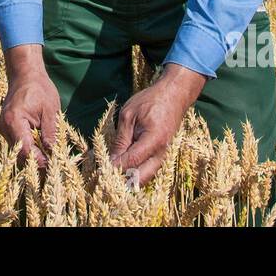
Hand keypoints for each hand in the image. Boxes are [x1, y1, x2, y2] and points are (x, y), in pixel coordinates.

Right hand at [0, 44, 60, 168]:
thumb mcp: (50, 109)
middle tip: (54, 167)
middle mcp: (4, 127)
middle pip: (20, 154)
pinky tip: (42, 149)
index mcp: (14, 121)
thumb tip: (53, 152)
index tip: (54, 165)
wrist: (24, 74)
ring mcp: (3, 129)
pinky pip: (18, 144)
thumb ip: (50, 132)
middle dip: (37, 162)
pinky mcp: (6, 129)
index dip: (39, 160)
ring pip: (18, 151)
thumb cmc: (39, 88)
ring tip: (50, 160)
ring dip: (34, 156)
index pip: (25, 149)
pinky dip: (30, 148)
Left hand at [110, 64, 206, 185]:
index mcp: (154, 140)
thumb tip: (111, 161)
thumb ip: (120, 140)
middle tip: (106, 173)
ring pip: (145, 177)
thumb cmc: (150, 101)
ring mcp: (164, 156)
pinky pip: (148, 170)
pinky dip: (136, 171)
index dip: (115, 168)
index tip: (101, 168)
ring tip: (112, 169)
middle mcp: (162, 153)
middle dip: (122, 179)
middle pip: (141, 178)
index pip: (131, 162)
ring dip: (129, 177)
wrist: (174, 95)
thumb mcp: (128, 116)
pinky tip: (124, 164)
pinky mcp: (163, 156)